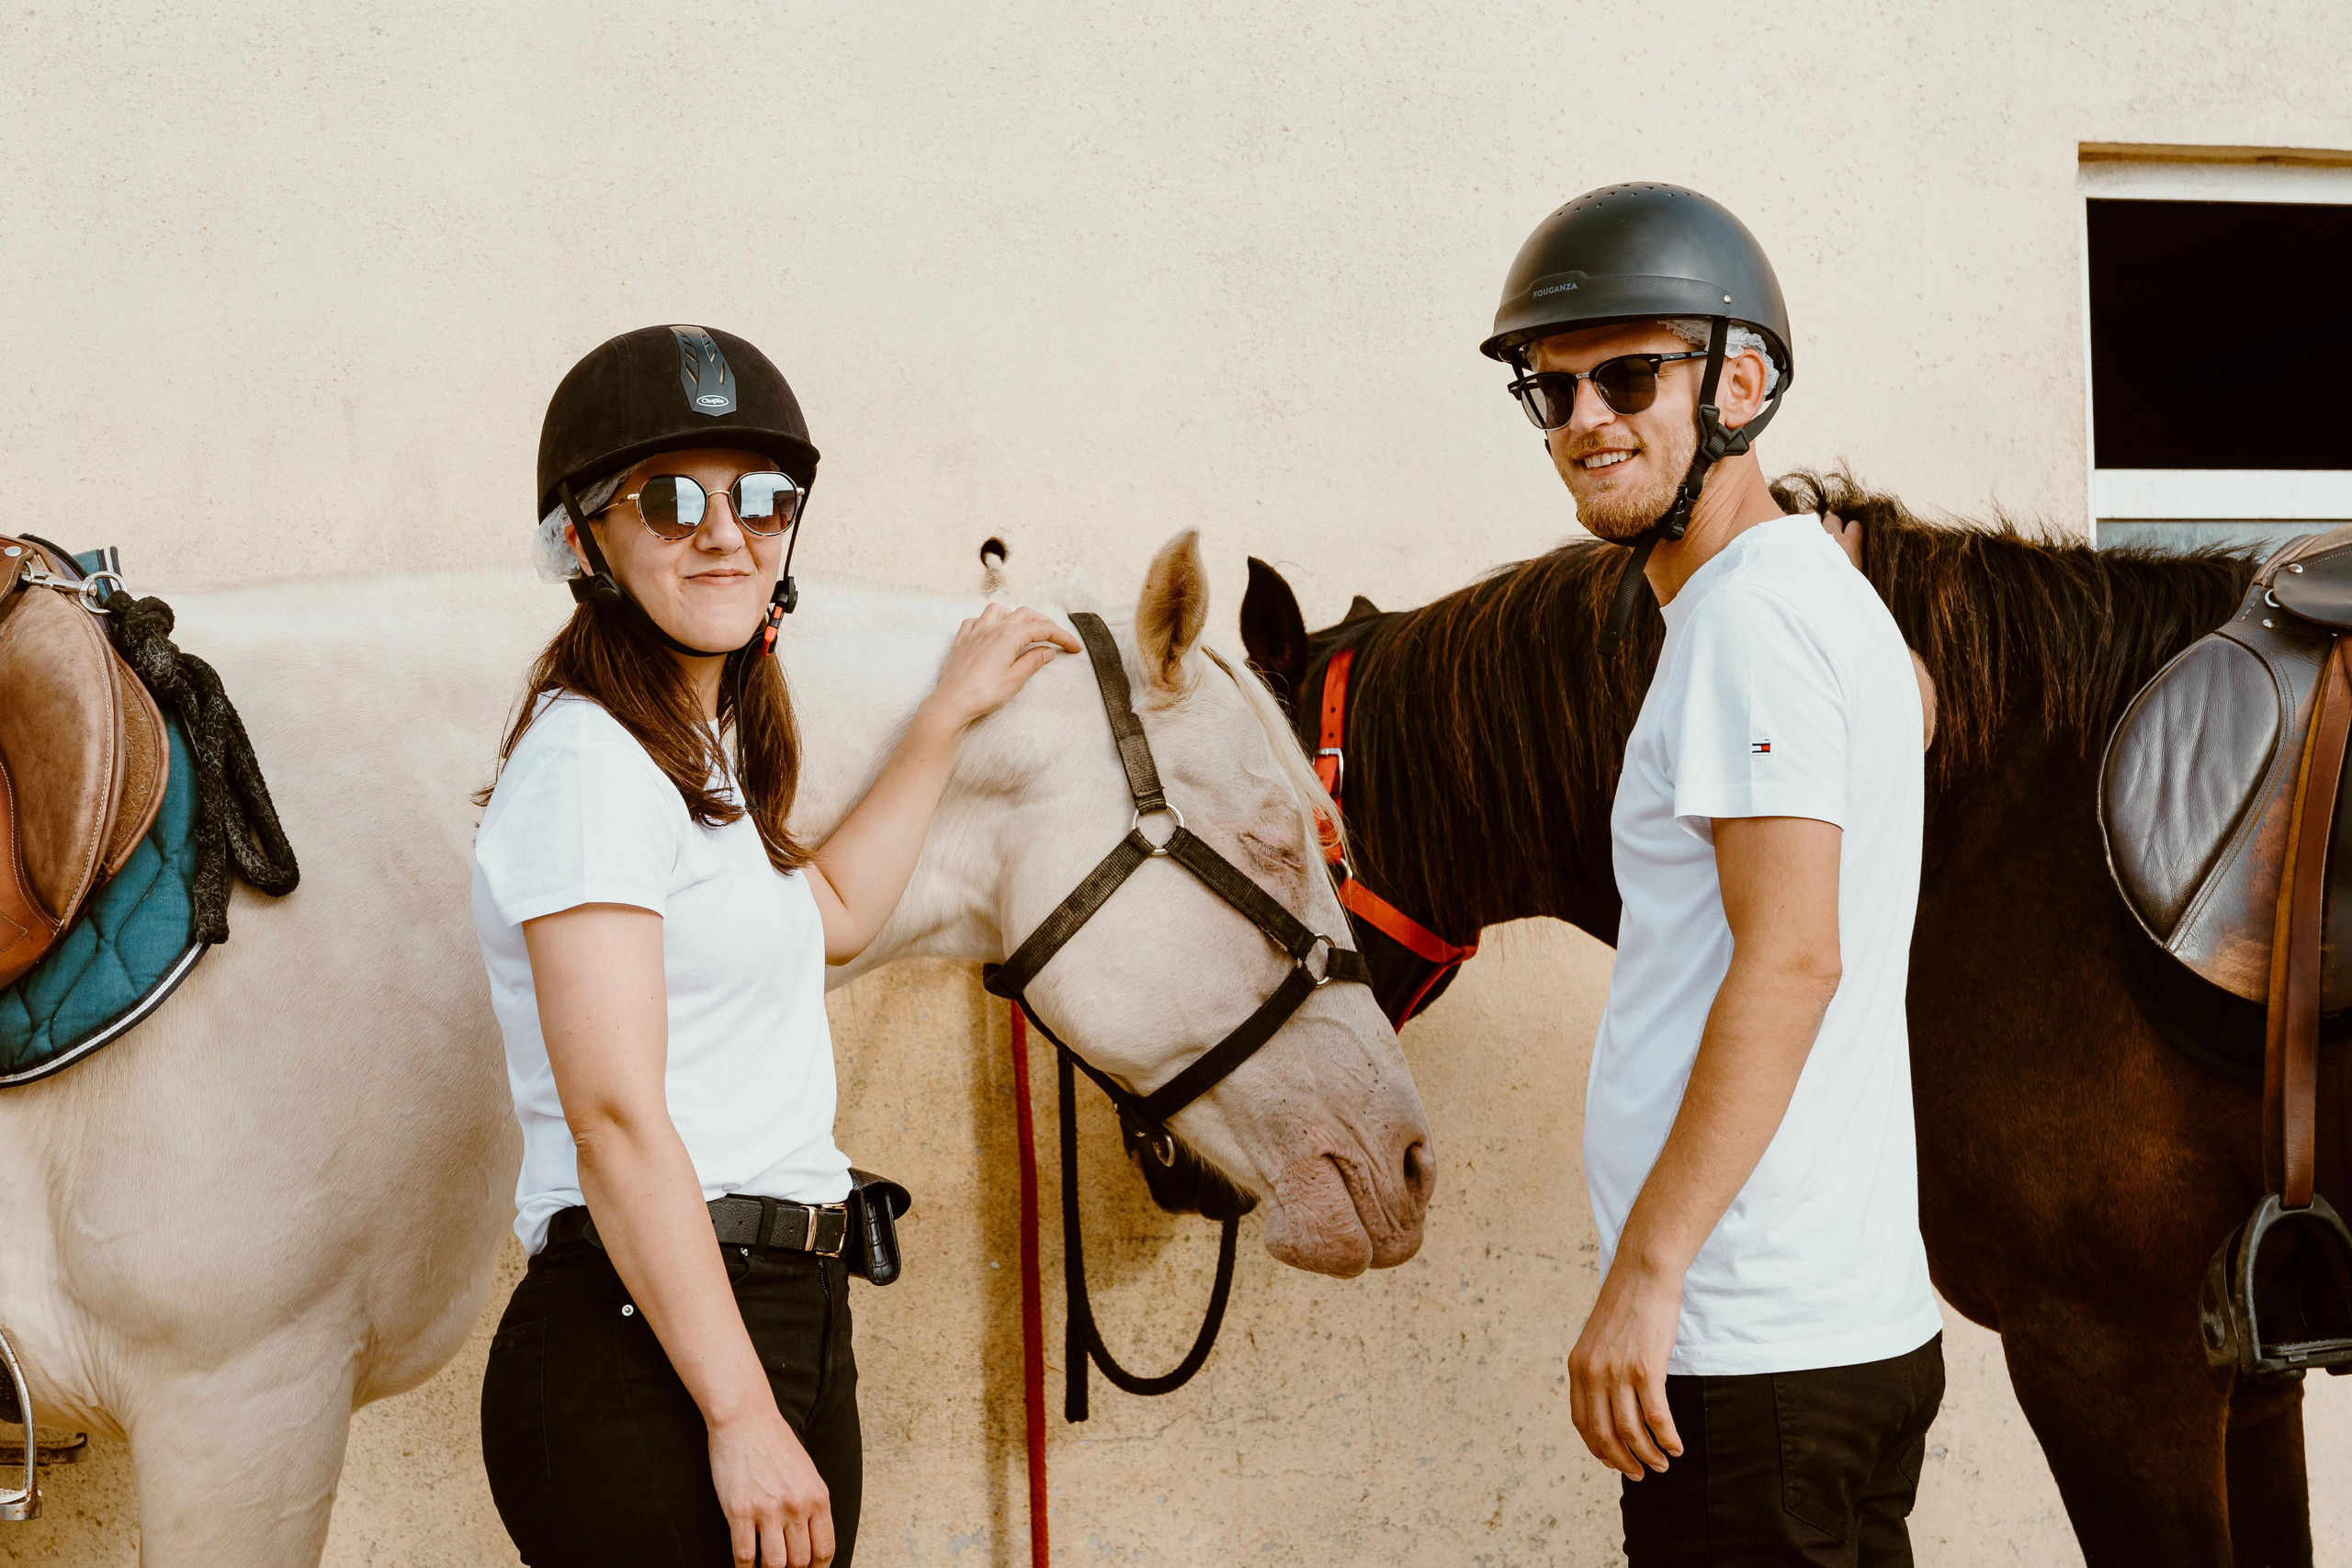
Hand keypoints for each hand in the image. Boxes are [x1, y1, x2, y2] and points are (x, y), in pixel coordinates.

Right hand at [707, 1405, 833, 1565]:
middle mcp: (797, 1506)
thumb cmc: (775, 1442)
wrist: (745, 1418)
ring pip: (774, 1565)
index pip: (825, 1550)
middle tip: (781, 1567)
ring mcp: (769, 1510)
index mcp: (818, 1496)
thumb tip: (810, 1539)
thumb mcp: (806, 1472)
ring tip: (762, 1566)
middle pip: (799, 1561)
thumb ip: (811, 1504)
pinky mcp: (740, 1511)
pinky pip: (744, 1555)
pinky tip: (744, 1565)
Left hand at [922, 603, 1080, 729]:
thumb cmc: (983, 694)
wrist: (951, 703)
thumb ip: (1033, 661)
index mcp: (1008, 635)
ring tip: (1022, 629)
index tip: (1075, 647)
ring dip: (1014, 615)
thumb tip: (1047, 651)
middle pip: (1024, 614)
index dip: (1062, 636)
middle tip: (1056, 637)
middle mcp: (991, 627)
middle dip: (1043, 623)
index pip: (1043, 629)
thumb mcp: (1015, 680)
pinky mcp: (962, 640)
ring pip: (998, 610)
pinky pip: (975, 620)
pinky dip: (988, 622)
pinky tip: (991, 632)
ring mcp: (974, 631)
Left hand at [1567, 1258, 1685, 1479]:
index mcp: (1578, 1367)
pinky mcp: (1646, 1369)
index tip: (1613, 1461)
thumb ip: (1599, 1369)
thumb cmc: (1627, 1304)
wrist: (1643, 1274)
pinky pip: (1656, 1418)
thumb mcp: (1599, 1339)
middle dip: (1622, 1460)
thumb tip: (1610, 1402)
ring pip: (1630, 1430)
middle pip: (1603, 1434)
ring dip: (1647, 1454)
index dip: (1598, 1448)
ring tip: (1661, 1464)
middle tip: (1639, 1474)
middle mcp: (1593, 1373)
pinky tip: (1676, 1447)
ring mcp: (1618, 1372)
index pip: (1582, 1422)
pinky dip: (1667, 1438)